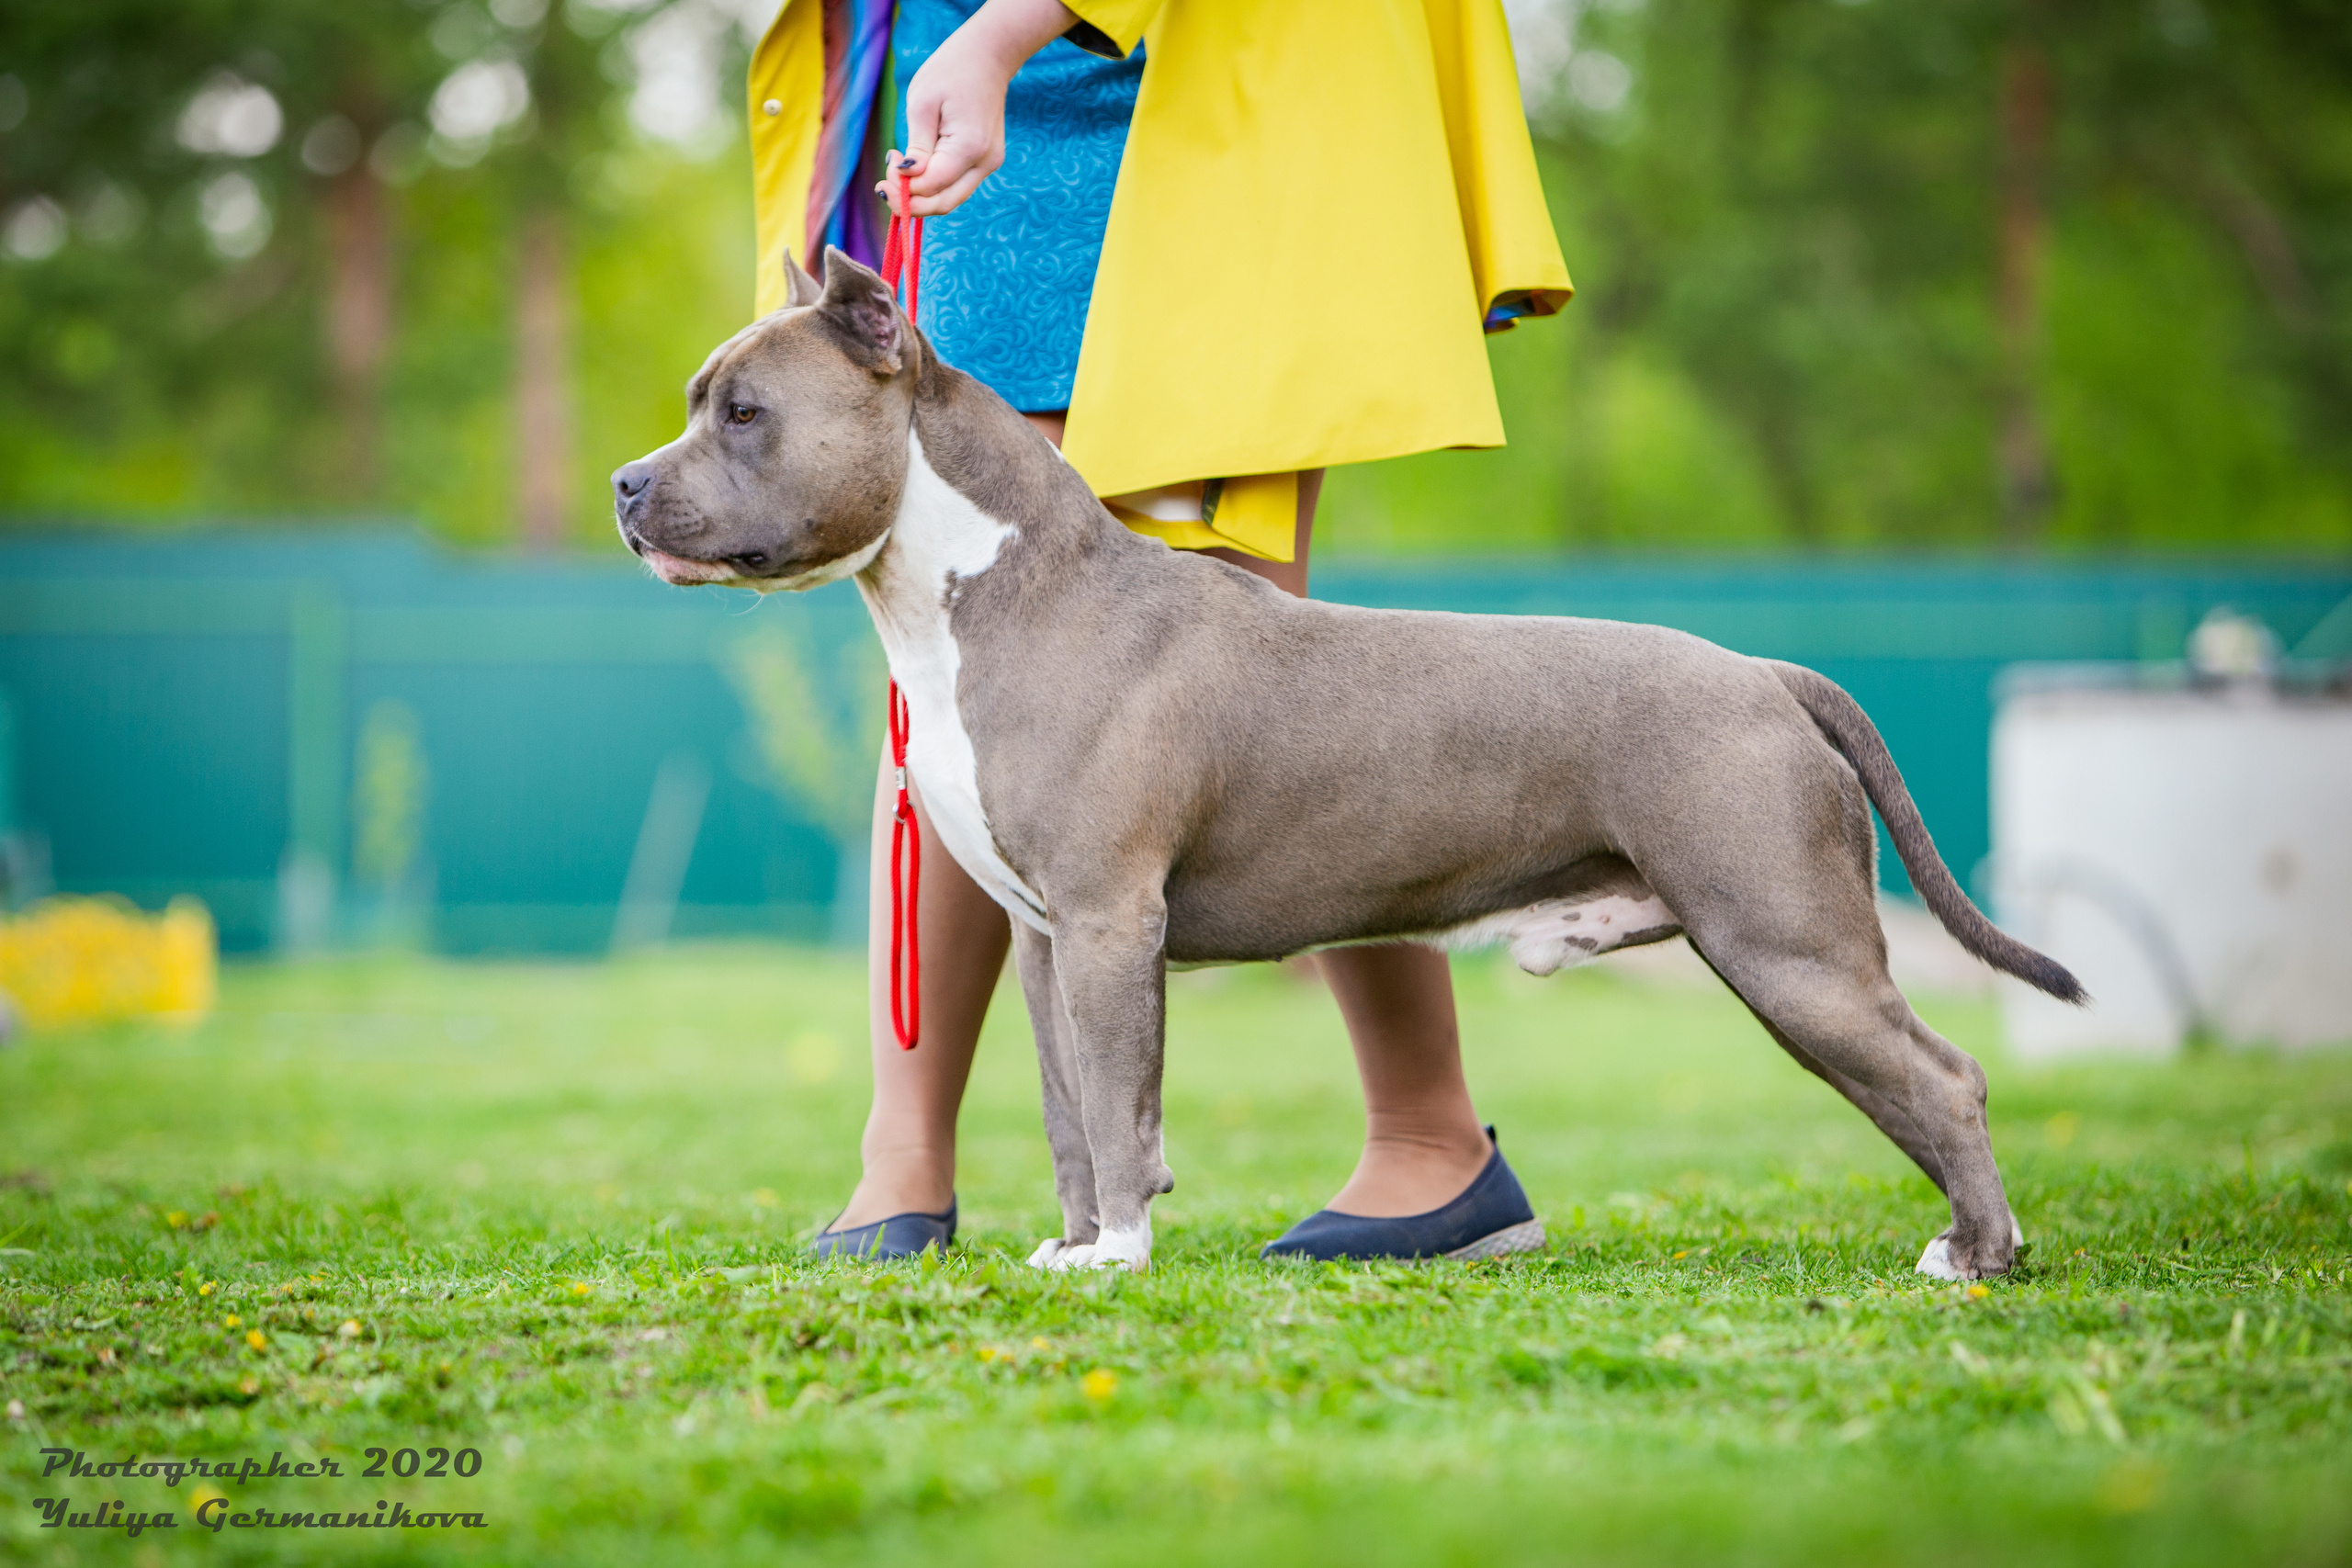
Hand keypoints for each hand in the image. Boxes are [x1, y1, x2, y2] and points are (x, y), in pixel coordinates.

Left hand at [882, 0, 1075, 216]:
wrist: (988, 57)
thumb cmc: (951, 72)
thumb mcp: (923, 103)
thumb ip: (917, 147)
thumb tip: (906, 180)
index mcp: (970, 147)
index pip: (931, 187)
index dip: (903, 188)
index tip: (886, 165)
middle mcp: (985, 163)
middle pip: (943, 203)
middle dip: (909, 203)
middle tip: (883, 184)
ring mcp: (988, 165)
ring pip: (950, 199)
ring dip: (920, 196)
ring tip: (898, 171)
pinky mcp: (985, 162)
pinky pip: (955, 185)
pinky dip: (933, 185)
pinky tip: (916, 167)